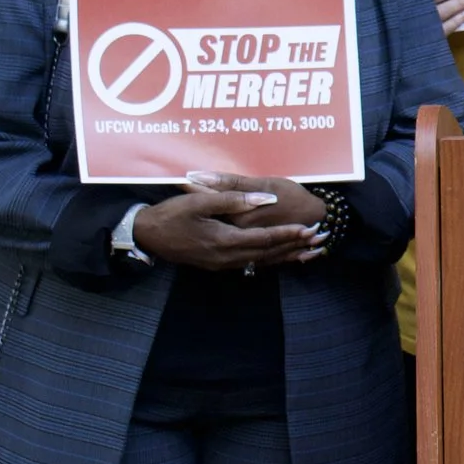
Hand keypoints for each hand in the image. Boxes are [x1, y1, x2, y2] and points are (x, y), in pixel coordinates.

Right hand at [136, 177, 320, 271]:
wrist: (147, 236)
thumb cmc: (171, 215)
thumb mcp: (200, 201)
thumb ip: (234, 199)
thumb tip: (265, 199)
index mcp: (223, 241)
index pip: (264, 239)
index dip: (288, 234)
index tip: (308, 228)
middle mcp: (225, 257)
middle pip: (267, 254)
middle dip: (293, 247)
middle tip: (317, 240)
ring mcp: (220, 264)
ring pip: (260, 262)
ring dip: (284, 256)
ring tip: (307, 251)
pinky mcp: (216, 264)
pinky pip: (249, 264)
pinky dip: (268, 261)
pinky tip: (279, 258)